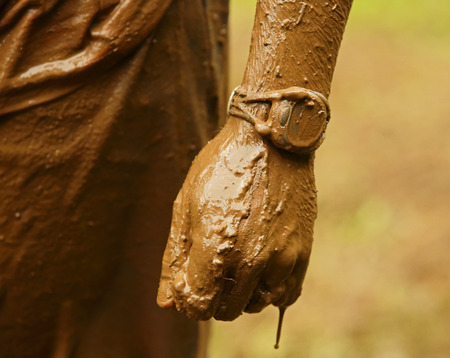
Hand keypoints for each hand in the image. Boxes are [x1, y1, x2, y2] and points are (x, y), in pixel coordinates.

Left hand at [157, 116, 316, 320]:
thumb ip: (175, 258)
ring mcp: (282, 258)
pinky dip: (270, 292)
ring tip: (235, 266)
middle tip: (210, 271)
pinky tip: (260, 272)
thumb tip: (166, 303)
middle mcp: (251, 261)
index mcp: (216, 248)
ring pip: (257, 304)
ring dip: (241, 295)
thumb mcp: (186, 205)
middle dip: (212, 298)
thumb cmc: (222, 167)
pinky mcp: (303, 251)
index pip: (198, 306)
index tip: (188, 280)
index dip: (187, 298)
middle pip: (227, 310)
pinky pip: (287, 294)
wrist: (270, 141)